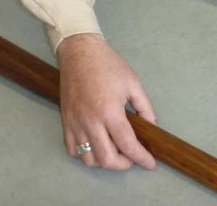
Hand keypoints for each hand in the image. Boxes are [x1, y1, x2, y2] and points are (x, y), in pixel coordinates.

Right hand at [55, 33, 156, 170]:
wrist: (80, 53)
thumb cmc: (108, 65)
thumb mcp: (133, 83)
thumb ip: (144, 107)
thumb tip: (151, 126)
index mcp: (110, 112)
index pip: (127, 145)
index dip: (141, 158)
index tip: (150, 164)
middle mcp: (90, 122)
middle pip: (107, 159)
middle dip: (123, 164)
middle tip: (132, 157)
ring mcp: (75, 124)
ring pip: (88, 159)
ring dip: (104, 161)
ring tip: (115, 151)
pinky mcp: (65, 122)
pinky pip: (73, 150)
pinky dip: (85, 153)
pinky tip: (96, 144)